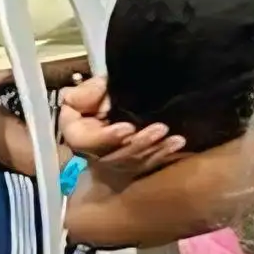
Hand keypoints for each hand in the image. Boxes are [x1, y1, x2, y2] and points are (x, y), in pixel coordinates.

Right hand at [57, 75, 185, 190]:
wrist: (121, 102)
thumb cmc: (101, 96)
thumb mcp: (91, 90)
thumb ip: (85, 93)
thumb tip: (76, 98)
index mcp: (79, 133)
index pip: (84, 142)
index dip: (106, 138)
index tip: (127, 128)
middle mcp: (95, 151)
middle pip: (113, 156)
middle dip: (138, 144)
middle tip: (160, 129)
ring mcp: (116, 159)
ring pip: (133, 162)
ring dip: (155, 150)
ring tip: (174, 139)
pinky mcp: (134, 161)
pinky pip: (148, 163)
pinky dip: (164, 154)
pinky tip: (178, 144)